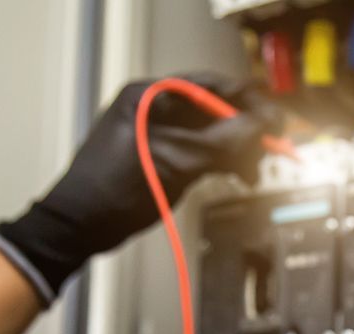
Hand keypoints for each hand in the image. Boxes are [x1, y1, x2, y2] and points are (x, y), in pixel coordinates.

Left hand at [0, 72, 279, 303]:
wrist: (78, 227)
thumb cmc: (112, 190)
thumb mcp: (173, 163)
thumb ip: (220, 144)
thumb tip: (260, 126)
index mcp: (148, 98)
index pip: (208, 86)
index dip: (246, 100)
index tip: (274, 118)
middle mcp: (154, 110)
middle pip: (214, 111)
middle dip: (244, 130)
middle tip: (270, 149)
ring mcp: (160, 135)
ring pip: (212, 134)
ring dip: (237, 151)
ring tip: (252, 172)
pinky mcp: (165, 157)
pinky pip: (203, 153)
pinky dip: (223, 163)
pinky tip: (239, 176)